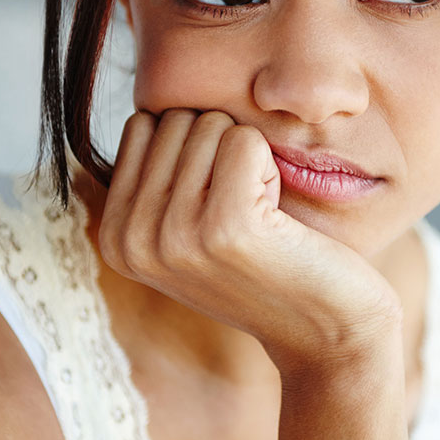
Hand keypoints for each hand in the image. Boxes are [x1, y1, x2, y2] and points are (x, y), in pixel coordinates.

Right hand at [98, 108, 402, 373]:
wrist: (325, 331)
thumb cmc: (265, 265)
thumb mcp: (186, 227)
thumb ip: (154, 177)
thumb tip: (143, 107)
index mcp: (114, 236)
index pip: (142, 124)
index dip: (193, 149)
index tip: (213, 205)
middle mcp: (132, 240)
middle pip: (176, 119)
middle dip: (221, 151)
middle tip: (244, 215)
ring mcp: (175, 236)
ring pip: (211, 124)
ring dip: (248, 160)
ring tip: (260, 219)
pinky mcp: (227, 227)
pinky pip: (245, 139)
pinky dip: (271, 166)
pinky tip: (277, 219)